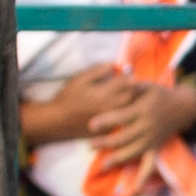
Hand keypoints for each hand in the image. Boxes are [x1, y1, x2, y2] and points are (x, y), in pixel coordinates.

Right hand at [17, 70, 185, 154]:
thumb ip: (97, 71)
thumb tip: (113, 65)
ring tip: (137, 98)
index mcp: (105, 93)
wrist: (58, 120)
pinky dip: (131, 116)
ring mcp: (113, 120)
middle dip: (137, 89)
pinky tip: (131, 112)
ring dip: (137, 103)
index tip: (130, 72)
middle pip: (134, 97)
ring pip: (132, 110)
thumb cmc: (67, 97)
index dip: (130, 75)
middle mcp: (112, 107)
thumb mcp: (79, 79)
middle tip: (138, 85)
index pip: (127, 82)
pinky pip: (127, 122)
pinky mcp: (111, 130)